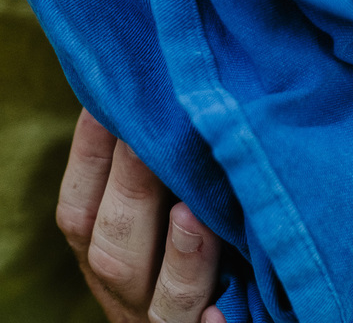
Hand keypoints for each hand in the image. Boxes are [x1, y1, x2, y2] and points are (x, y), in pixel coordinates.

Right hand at [57, 109, 225, 322]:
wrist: (216, 311)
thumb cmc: (197, 246)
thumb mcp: (163, 210)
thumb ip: (160, 175)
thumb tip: (157, 101)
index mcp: (107, 256)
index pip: (80, 212)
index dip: (90, 160)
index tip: (106, 106)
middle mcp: (128, 294)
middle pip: (115, 252)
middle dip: (132, 192)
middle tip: (150, 140)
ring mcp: (166, 321)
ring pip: (164, 303)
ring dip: (179, 259)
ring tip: (192, 217)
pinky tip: (222, 312)